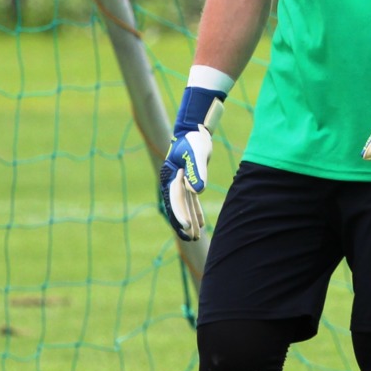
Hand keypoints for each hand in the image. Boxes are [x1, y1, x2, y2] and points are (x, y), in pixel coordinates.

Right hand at [158, 83, 225, 240]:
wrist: (195, 130)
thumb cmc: (194, 139)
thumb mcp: (197, 154)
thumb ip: (197, 172)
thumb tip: (197, 191)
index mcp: (170, 176)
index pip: (175, 199)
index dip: (180, 214)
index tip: (186, 227)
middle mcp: (172, 182)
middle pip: (176, 207)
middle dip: (182, 224)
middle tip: (190, 239)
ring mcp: (180, 182)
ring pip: (184, 206)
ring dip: (190, 221)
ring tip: (195, 238)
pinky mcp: (189, 181)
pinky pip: (191, 200)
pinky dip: (195, 211)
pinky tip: (201, 224)